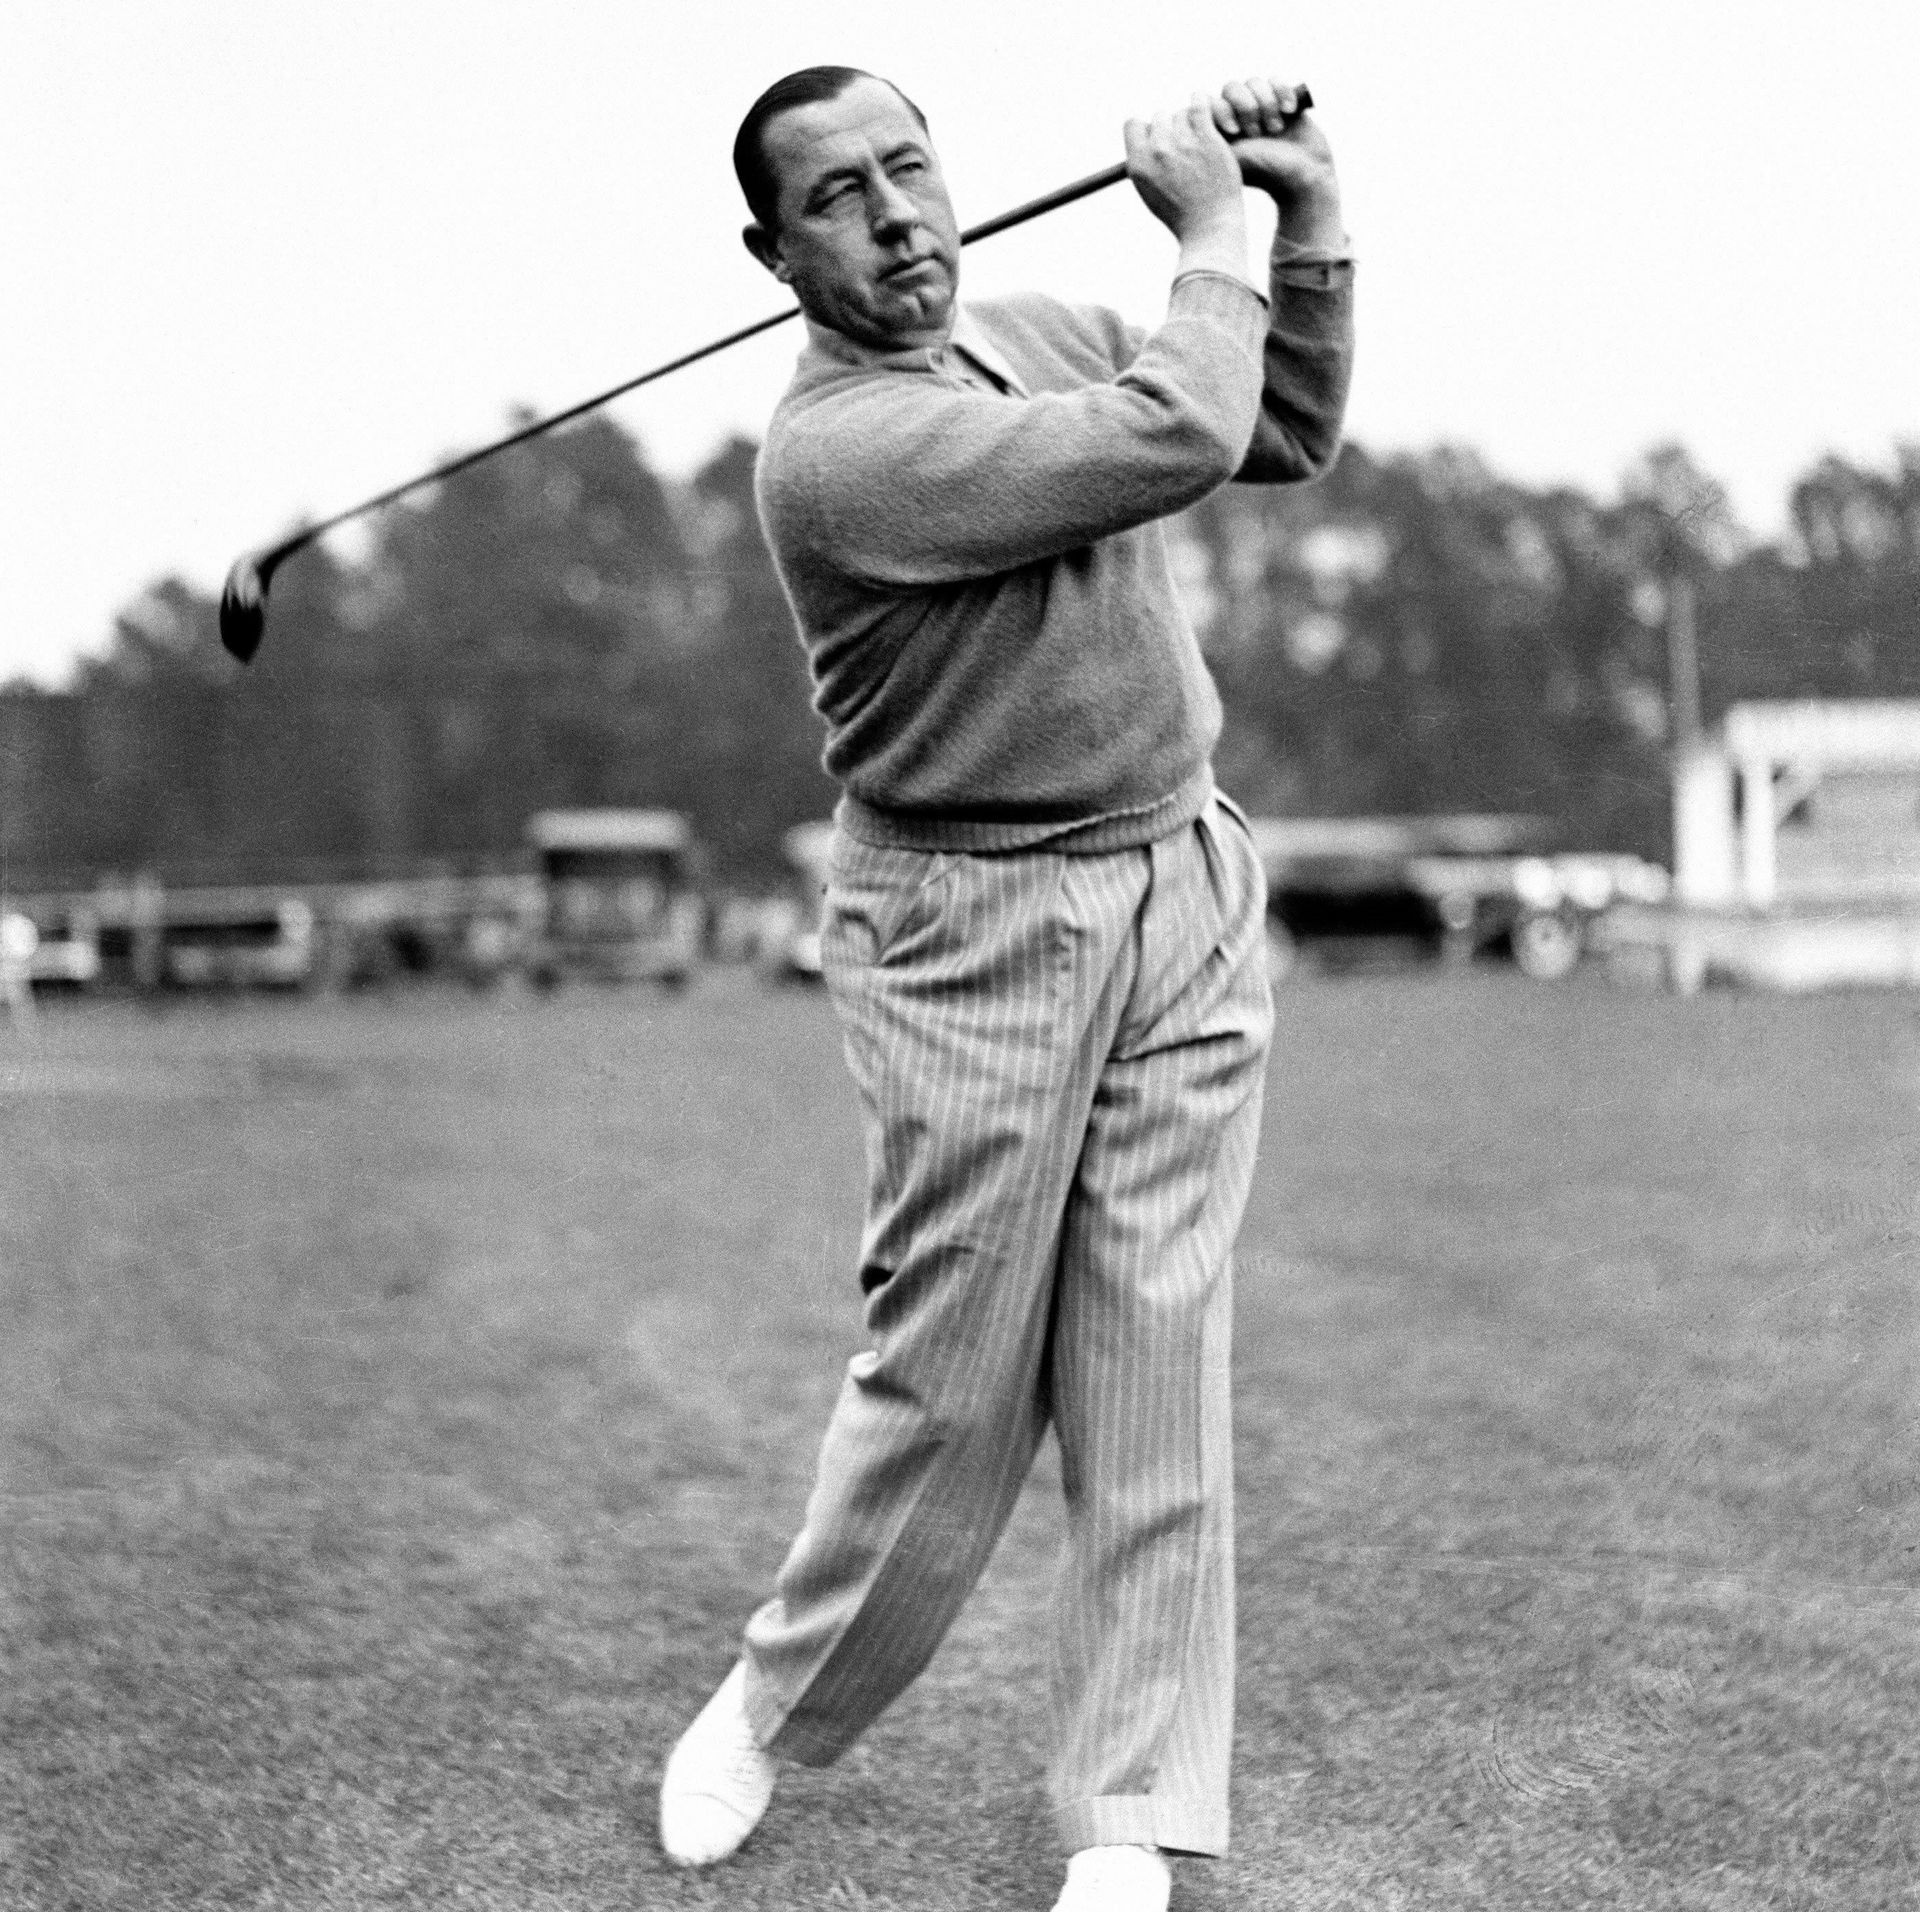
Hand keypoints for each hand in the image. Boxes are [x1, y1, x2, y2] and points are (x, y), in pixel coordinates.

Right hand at [1124, 95, 1245, 247]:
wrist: (1209, 228)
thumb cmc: (1180, 215)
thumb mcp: (1149, 192)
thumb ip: (1144, 163)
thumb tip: (1144, 137)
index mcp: (1138, 164)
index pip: (1133, 124)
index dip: (1146, 130)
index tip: (1158, 139)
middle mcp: (1157, 150)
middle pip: (1159, 117)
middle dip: (1171, 128)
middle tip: (1185, 145)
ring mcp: (1182, 142)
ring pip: (1181, 114)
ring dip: (1190, 123)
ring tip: (1201, 141)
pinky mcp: (1206, 137)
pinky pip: (1200, 105)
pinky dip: (1202, 103)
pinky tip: (1207, 112)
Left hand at [1207, 77, 1342, 245]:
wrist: (1303, 179)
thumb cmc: (1265, 174)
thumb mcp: (1231, 157)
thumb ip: (1209, 139)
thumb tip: (1188, 120)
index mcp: (1221, 129)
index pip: (1212, 101)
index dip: (1222, 110)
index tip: (1234, 131)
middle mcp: (1239, 115)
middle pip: (1232, 88)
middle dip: (1246, 106)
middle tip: (1255, 132)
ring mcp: (1261, 107)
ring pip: (1255, 82)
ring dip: (1266, 103)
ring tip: (1275, 128)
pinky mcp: (1283, 100)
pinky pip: (1277, 80)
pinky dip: (1283, 92)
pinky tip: (1289, 112)